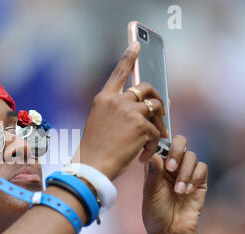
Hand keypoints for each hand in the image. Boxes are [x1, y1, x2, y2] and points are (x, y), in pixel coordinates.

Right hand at [73, 42, 167, 179]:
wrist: (93, 166)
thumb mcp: (100, 123)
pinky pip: (156, 131)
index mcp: (104, 99)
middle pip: (145, 88)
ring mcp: (130, 111)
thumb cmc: (95, 149)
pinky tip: (144, 155)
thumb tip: (142, 109)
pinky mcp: (142, 125)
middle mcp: (117, 101)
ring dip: (158, 124)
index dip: (128, 57)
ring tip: (153, 140)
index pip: (118, 72)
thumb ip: (117, 111)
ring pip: (156, 108)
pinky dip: (153, 144)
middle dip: (156, 97)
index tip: (135, 45)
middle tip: (161, 111)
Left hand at [142, 135, 207, 233]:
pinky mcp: (200, 181)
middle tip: (170, 167)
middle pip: (179, 143)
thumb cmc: (155, 211)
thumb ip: (153, 173)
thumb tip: (155, 155)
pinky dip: (195, 178)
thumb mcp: (150, 191)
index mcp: (156, 164)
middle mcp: (172, 165)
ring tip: (178, 191)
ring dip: (185, 172)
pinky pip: (202, 168)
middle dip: (176, 151)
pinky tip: (186, 192)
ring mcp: (186, 171)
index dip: (162, 143)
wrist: (170, 230)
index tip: (157, 155)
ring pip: (191, 156)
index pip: (161, 144)